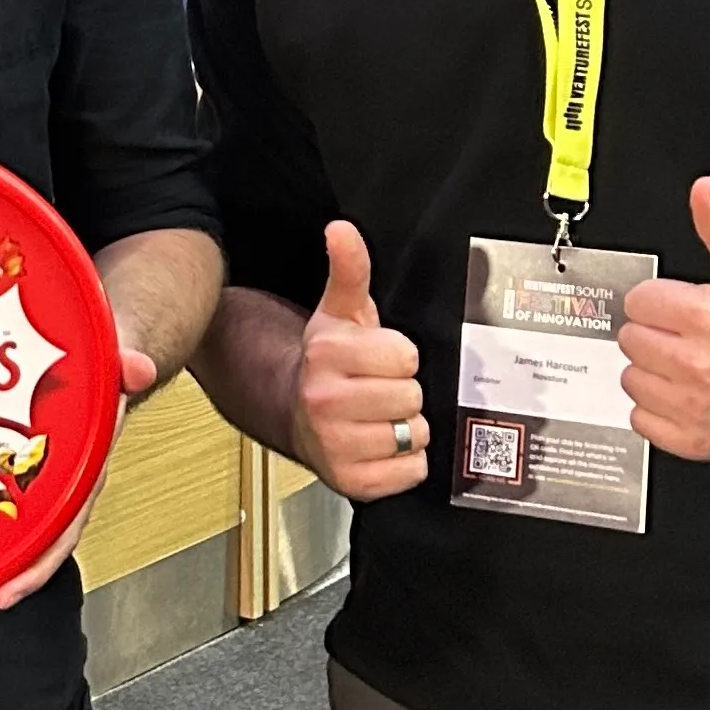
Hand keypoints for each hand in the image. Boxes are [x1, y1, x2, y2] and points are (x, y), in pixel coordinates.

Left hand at [0, 349, 154, 630]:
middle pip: (21, 549)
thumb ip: (125, 367)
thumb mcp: (111, 366)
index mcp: (83, 472)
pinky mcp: (2, 470)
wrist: (94, 359)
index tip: (7, 595)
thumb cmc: (98, 372)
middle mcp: (56, 489)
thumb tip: (136, 368)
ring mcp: (28, 484)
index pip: (62, 529)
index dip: (36, 566)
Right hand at [289, 223, 427, 500]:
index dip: (399, 357)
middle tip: (377, 390)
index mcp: (326, 354)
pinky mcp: (350, 481)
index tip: (378, 359)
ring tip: (378, 418)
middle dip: (402, 393)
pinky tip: (380, 447)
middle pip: (412, 396)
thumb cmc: (329, 363)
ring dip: (404, 429)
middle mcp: (324, 400)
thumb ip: (349, 268)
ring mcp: (335, 444)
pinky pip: (411, 471)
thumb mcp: (341, 311)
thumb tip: (342, 228)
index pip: (406, 357)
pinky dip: (404, 464)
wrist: (295, 411)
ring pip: (413, 434)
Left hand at [619, 179, 709, 462]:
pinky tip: (685, 396)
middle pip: (630, 339)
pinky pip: (642, 422)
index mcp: (706, 316)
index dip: (657, 301)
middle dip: (654, 334)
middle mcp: (697, 363)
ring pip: (631, 379)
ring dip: (652, 373)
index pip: (637, 302)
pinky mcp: (697, 440)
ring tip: (687, 367)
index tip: (677, 308)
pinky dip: (657, 412)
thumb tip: (702, 191)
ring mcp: (696, 405)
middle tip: (685, 337)